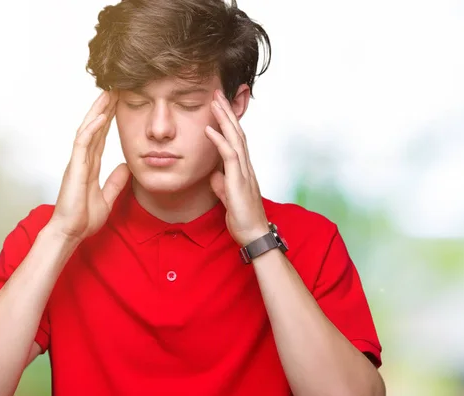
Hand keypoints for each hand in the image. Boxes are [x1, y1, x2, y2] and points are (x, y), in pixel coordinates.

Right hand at [50, 90, 130, 240]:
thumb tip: (126, 168)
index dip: (108, 120)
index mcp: (90, 166)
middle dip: (104, 108)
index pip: (101, 137)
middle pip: (94, 128)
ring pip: (87, 129)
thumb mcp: (107, 198)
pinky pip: (82, 143)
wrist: (71, 232)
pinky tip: (101, 116)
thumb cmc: (83, 219)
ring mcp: (77, 162)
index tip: (118, 104)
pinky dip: (91, 128)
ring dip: (97, 111)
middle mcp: (83, 160)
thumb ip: (115, 182)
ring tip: (108, 93)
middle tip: (114, 88)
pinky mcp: (74, 168)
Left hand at [204, 90, 269, 245]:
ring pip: (235, 138)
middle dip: (226, 112)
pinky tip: (210, 129)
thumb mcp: (227, 197)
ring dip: (224, 119)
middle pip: (237, 132)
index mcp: (243, 169)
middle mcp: (246, 166)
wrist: (254, 234)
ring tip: (214, 101)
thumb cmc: (242, 217)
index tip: (218, 106)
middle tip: (217, 93)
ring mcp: (244, 172)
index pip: (236, 139)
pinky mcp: (239, 181)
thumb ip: (221, 183)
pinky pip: (229, 156)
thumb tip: (214, 173)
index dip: (227, 121)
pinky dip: (219, 141)